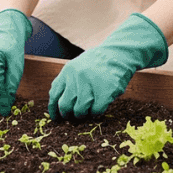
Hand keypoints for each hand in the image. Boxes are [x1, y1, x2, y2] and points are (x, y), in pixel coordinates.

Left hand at [48, 13, 167, 118]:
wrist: (119, 54)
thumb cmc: (98, 63)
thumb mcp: (78, 66)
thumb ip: (68, 81)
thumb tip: (59, 106)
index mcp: (68, 70)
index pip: (54, 93)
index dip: (53, 109)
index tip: (56, 118)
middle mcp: (77, 76)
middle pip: (65, 105)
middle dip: (68, 115)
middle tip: (73, 117)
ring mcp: (91, 83)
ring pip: (79, 110)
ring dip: (83, 115)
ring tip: (88, 111)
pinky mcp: (105, 91)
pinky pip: (96, 111)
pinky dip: (96, 113)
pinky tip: (98, 107)